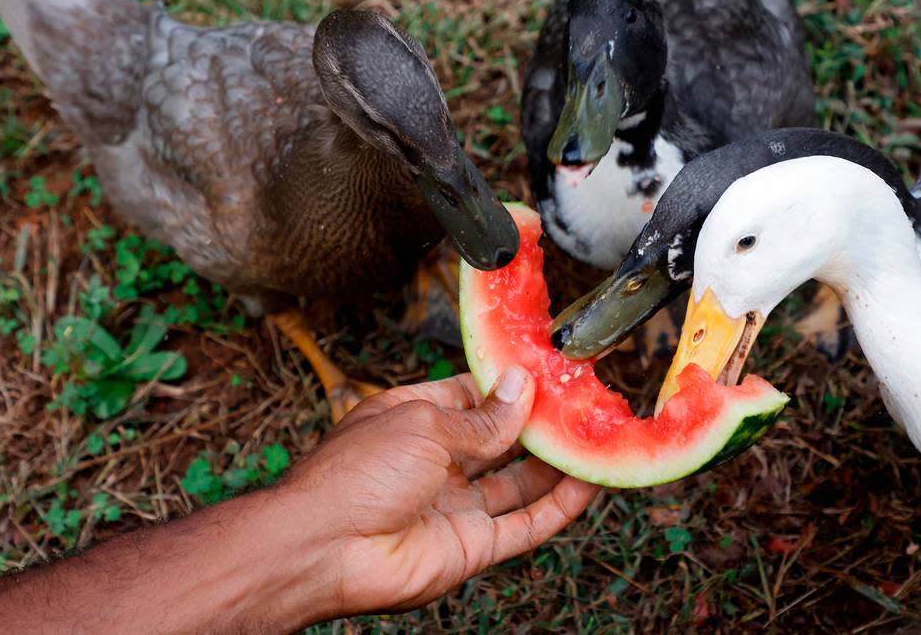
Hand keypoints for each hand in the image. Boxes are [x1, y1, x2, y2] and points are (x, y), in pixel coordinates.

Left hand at [280, 367, 600, 616]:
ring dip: (557, 463)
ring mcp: (456, 505)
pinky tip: (588, 483)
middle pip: (503, 439)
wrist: (323, 550)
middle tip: (585, 402)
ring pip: (521, 482)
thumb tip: (521, 387)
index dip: (512, 385)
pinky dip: (560, 506)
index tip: (553, 370)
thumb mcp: (423, 425)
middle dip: (541, 422)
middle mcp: (439, 462)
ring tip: (596, 437)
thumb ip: (482, 417)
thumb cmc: (354, 476)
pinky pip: (526, 524)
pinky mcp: (472, 545)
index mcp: (417, 420)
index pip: (475, 396)